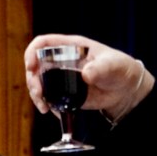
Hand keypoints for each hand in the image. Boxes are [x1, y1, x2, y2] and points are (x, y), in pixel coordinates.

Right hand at [24, 34, 153, 121]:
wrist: (125, 89)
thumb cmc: (121, 69)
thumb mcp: (113, 65)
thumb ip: (100, 68)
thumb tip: (86, 74)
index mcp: (71, 47)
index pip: (44, 43)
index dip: (32, 52)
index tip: (31, 66)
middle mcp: (62, 60)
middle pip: (36, 66)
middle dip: (32, 80)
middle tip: (39, 93)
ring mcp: (61, 77)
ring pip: (38, 83)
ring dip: (36, 95)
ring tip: (44, 107)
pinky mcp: (63, 92)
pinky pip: (47, 97)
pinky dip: (45, 104)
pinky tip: (52, 111)